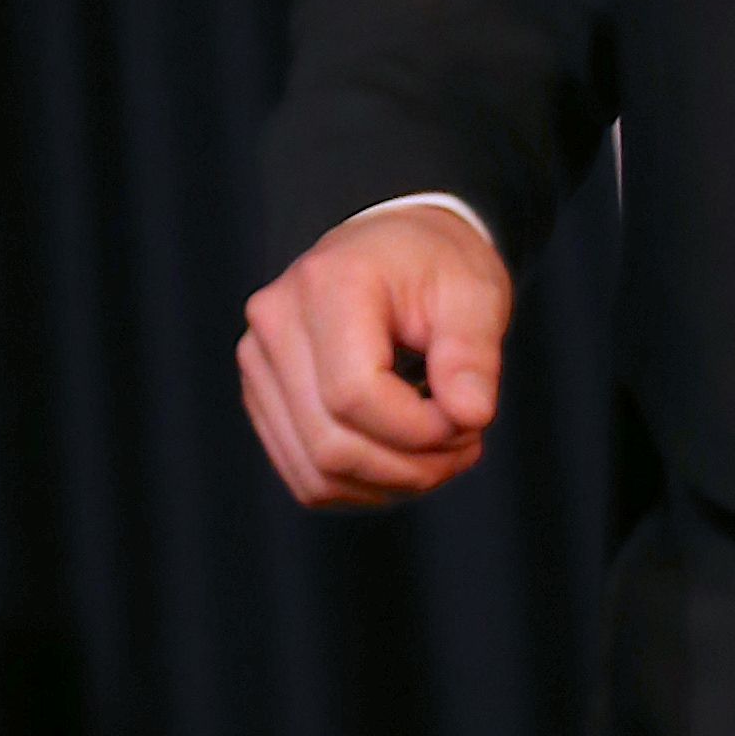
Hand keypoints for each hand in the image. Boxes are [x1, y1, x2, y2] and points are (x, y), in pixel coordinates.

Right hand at [239, 206, 512, 509]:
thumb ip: (474, 353)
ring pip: (317, 474)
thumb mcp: (475, 291)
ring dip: (391, 484)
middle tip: (467, 443)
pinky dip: (363, 485)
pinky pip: (307, 477)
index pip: (355, 394)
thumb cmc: (436, 267)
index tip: (472, 420)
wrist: (393, 250)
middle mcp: (275, 323)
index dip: (420, 430)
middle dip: (413, 467)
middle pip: (331, 445)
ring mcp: (259, 364)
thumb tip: (470, 417)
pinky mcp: (262, 399)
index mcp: (327, 284)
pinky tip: (404, 457)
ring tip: (441, 451)